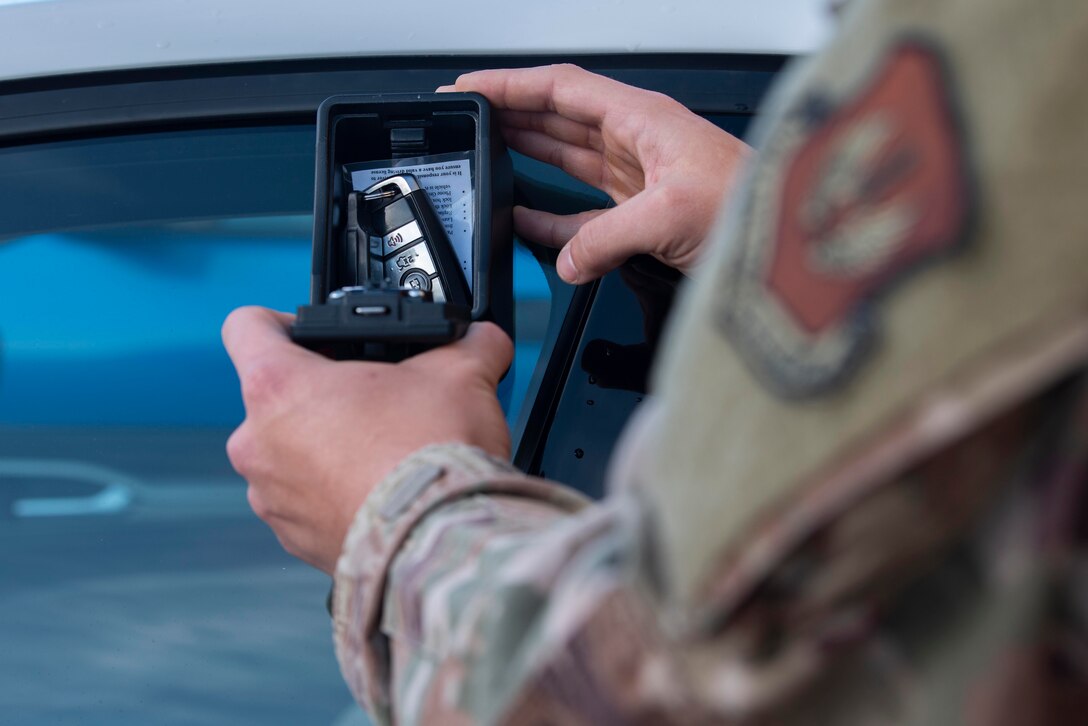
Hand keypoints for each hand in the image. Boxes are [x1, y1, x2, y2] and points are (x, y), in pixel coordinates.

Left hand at [222, 307, 512, 573]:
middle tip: (375, 400)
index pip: (246, 326)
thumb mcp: (461, 374)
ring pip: (289, 454)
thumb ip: (468, 344)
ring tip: (384, 450)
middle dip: (324, 395)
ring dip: (328, 448)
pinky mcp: (294, 539)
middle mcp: (259, 443)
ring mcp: (271, 498)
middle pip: (275, 397)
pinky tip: (384, 491)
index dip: (282, 321)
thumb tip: (483, 339)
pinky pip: (307, 503)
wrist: (440, 541)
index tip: (316, 337)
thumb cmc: (430, 455)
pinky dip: (337, 494)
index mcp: (279, 387)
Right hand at [442, 64, 751, 282]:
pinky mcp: (642, 214)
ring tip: (488, 153)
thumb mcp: (669, 214)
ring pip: (568, 157)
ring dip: (528, 155)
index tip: (472, 88)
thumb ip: (607, 237)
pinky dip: (552, 216)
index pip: (561, 88)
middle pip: (559, 117)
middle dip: (512, 115)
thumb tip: (569, 260)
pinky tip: (526, 219)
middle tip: (470, 119)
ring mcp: (638, 176)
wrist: (786, 242)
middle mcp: (637, 140)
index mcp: (641, 118)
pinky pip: (582, 210)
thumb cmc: (750, 205)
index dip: (512, 85)